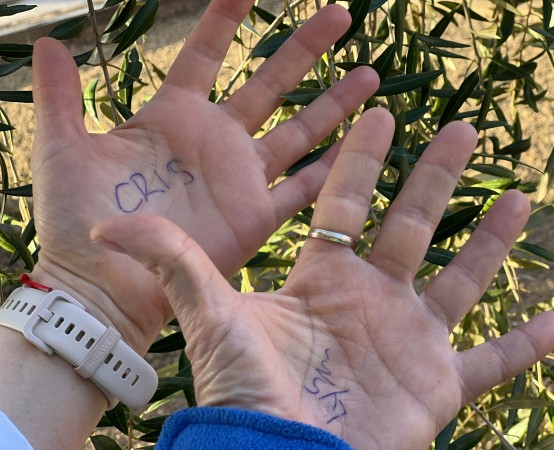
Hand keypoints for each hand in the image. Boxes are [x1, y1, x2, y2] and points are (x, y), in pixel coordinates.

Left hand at [30, 1, 378, 351]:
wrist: (105, 282)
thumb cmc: (80, 218)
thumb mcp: (63, 150)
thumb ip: (61, 98)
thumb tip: (48, 44)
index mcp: (174, 118)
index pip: (206, 56)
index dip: (226, 20)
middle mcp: (216, 142)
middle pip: (270, 83)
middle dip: (304, 50)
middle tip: (341, 15)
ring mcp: (241, 178)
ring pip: (298, 131)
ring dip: (333, 104)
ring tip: (368, 75)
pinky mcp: (257, 216)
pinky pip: (302, 189)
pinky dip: (330, 170)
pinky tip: (359, 148)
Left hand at [92, 113, 553, 448]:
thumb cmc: (244, 391)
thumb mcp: (208, 313)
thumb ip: (171, 260)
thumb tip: (111, 223)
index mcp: (322, 279)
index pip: (346, 204)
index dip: (361, 160)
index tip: (378, 114)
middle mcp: (369, 300)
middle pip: (410, 224)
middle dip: (435, 177)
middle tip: (462, 127)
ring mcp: (407, 340)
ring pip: (460, 279)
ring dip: (490, 241)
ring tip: (518, 197)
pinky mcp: (437, 386)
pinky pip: (491, 362)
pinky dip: (523, 346)